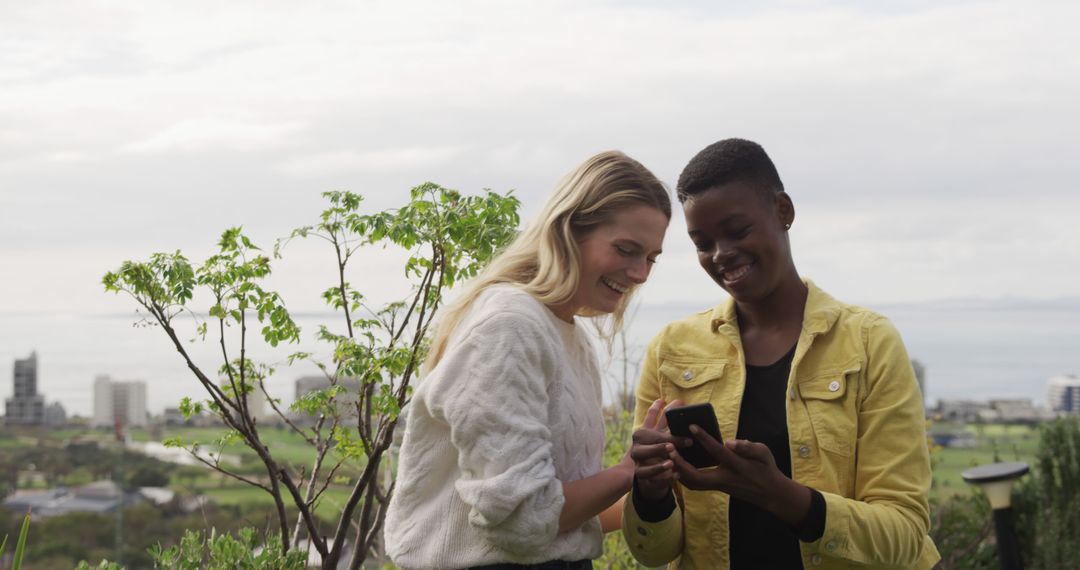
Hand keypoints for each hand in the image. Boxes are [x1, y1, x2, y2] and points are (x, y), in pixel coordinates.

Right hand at [629, 399, 686, 501]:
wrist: (647, 474)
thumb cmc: (658, 449)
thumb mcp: (661, 434)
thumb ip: (667, 421)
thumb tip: (681, 402)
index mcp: (644, 431)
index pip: (650, 417)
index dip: (657, 409)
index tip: (669, 402)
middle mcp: (638, 444)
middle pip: (649, 440)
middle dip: (661, 443)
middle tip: (672, 446)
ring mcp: (638, 460)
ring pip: (645, 460)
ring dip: (658, 461)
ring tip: (671, 463)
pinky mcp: (641, 474)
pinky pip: (652, 477)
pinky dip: (664, 477)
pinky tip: (676, 475)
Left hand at [670, 426, 811, 525]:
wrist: (770, 493)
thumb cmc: (766, 469)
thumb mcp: (764, 453)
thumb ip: (747, 447)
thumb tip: (729, 442)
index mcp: (737, 467)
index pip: (718, 452)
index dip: (704, 439)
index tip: (691, 426)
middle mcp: (724, 479)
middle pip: (696, 476)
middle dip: (680, 463)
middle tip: (668, 447)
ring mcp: (718, 486)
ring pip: (692, 483)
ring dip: (678, 470)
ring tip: (667, 455)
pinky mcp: (715, 489)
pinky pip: (695, 484)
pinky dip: (683, 475)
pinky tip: (675, 465)